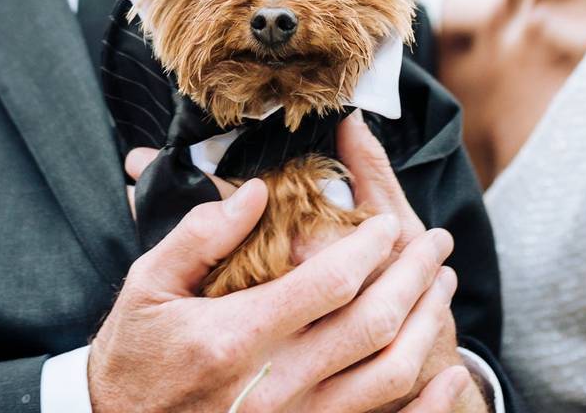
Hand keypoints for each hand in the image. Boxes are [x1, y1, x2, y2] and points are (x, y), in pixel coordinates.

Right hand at [121, 115, 489, 411]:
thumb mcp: (147, 286)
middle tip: (435, 241)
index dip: (369, 248)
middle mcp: (273, 385)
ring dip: (426, 323)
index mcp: (235, 337)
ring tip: (442, 284)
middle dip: (413, 274)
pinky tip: (450, 375)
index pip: (328, 283)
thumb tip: (255, 193)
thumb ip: (201, 236)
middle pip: (371, 323)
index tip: (388, 223)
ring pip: (386, 373)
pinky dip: (425, 404)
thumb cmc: (134, 357)